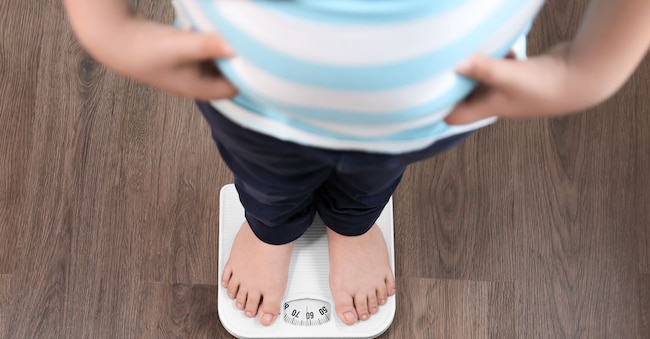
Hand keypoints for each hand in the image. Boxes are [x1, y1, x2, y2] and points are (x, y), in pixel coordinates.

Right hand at [94, 18, 237, 99]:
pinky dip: (211, 42)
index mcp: (198, 89)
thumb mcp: (181, 45)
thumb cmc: (145, 47)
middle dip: (238, 61)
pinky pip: (205, 52)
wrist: (112, 37)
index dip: (248, 75)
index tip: (258, 56)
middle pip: (227, 76)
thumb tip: (237, 47)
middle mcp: (195, 83)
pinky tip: (214, 27)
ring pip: (216, 62)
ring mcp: (188, 70)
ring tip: (236, 33)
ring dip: (224, 50)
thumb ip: (209, 46)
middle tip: (251, 41)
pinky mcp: (181, 57)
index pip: (234, 89)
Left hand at [444, 43, 577, 124]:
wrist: (582, 77)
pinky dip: (495, 58)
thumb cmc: (544, 84)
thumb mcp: (507, 75)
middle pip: (464, 96)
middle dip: (452, 82)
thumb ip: (482, 68)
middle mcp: (495, 102)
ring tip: (465, 52)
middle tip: (437, 66)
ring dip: (474, 67)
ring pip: (481, 79)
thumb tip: (455, 62)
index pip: (453, 116)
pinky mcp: (520, 75)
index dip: (437, 108)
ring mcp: (508, 89)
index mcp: (487, 108)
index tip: (422, 92)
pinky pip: (498, 67)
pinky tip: (499, 44)